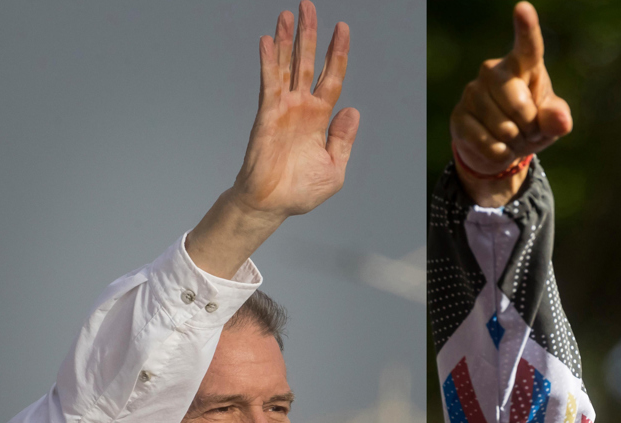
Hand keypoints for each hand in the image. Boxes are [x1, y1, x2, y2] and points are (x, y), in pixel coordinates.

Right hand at [232, 0, 358, 217]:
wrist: (273, 205)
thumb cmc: (301, 190)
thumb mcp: (335, 167)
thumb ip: (344, 139)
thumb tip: (353, 111)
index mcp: (319, 118)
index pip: (331, 78)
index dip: (337, 53)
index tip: (342, 28)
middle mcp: (301, 108)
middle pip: (306, 63)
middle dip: (309, 35)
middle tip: (309, 7)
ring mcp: (283, 109)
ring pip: (286, 66)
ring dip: (286, 40)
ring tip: (288, 14)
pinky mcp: (267, 115)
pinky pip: (269, 83)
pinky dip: (269, 62)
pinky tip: (268, 40)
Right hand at [450, 2, 570, 205]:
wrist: (501, 148)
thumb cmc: (531, 125)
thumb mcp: (550, 123)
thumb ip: (557, 118)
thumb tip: (560, 121)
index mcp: (522, 65)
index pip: (527, 45)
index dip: (526, 27)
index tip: (523, 9)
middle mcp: (493, 71)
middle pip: (519, 104)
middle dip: (530, 126)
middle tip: (528, 130)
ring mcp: (472, 92)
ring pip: (503, 128)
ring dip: (515, 142)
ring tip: (512, 138)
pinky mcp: (459, 116)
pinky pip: (487, 143)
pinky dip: (500, 154)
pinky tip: (499, 149)